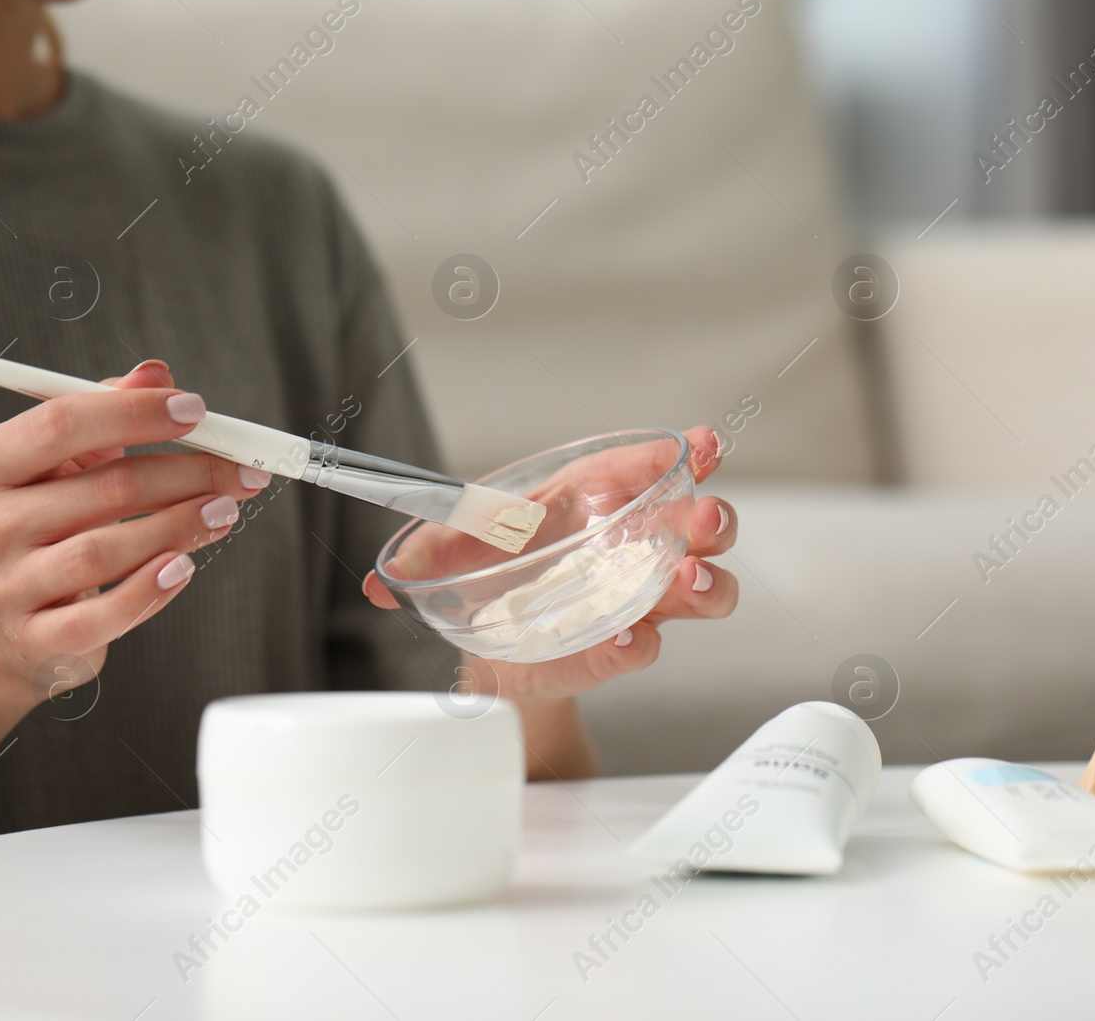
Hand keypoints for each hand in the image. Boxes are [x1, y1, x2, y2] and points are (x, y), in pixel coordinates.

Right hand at [0, 360, 269, 710]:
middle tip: (241, 472)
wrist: (8, 620)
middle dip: (187, 475)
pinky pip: (102, 616)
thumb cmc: (54, 521)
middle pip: (103, 488)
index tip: (198, 410)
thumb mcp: (70, 461)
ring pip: (104, 552)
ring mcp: (10, 586)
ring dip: (179, 527)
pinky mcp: (37, 639)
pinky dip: (152, 590)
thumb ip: (110, 411)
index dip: (137, 414)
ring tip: (225, 513)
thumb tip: (156, 374)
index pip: (62, 423)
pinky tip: (186, 566)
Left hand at [360, 426, 738, 701]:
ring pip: (700, 589)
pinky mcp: (619, 648)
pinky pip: (646, 647)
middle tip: (702, 518)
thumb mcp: (449, 555)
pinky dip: (641, 644)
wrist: (485, 649)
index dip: (686, 454)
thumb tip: (382, 577)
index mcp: (596, 500)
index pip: (652, 468)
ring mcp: (635, 599)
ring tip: (686, 579)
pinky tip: (633, 638)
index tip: (705, 445)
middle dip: (712, 518)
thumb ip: (421, 554)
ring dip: (705, 584)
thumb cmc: (486, 578)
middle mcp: (630, 546)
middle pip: (697, 526)